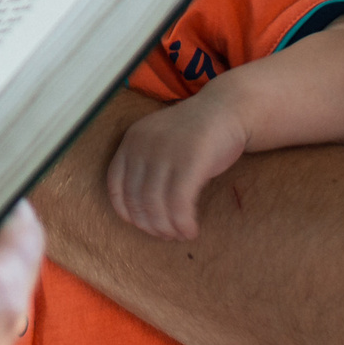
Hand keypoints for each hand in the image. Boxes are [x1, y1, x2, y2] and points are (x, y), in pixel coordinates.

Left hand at [106, 91, 248, 239]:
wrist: (227, 109)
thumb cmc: (195, 134)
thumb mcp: (160, 144)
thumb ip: (146, 169)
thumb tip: (142, 215)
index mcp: (131, 140)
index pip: (115, 186)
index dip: (127, 213)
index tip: (144, 225)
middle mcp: (143, 145)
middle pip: (136, 200)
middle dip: (151, 226)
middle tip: (167, 235)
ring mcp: (166, 151)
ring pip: (156, 205)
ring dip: (168, 228)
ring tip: (181, 234)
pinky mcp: (190, 160)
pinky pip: (179, 203)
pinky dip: (183, 224)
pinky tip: (191, 230)